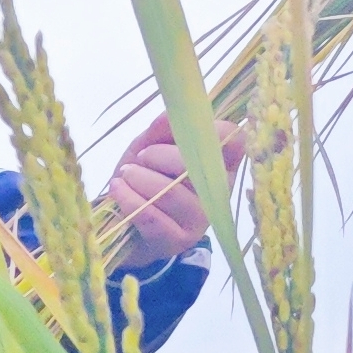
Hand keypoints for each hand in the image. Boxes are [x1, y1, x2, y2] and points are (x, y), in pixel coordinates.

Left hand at [103, 109, 249, 273]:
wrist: (121, 224)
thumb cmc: (143, 180)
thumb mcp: (148, 148)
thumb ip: (160, 131)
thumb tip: (169, 113)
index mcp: (219, 164)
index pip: (234, 140)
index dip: (210, 130)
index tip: (178, 131)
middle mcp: (218, 191)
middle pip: (196, 164)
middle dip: (158, 155)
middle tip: (140, 158)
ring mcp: (201, 218)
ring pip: (171, 191)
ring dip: (139, 179)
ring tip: (123, 176)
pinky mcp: (179, 240)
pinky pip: (152, 216)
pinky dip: (128, 198)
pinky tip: (118, 189)